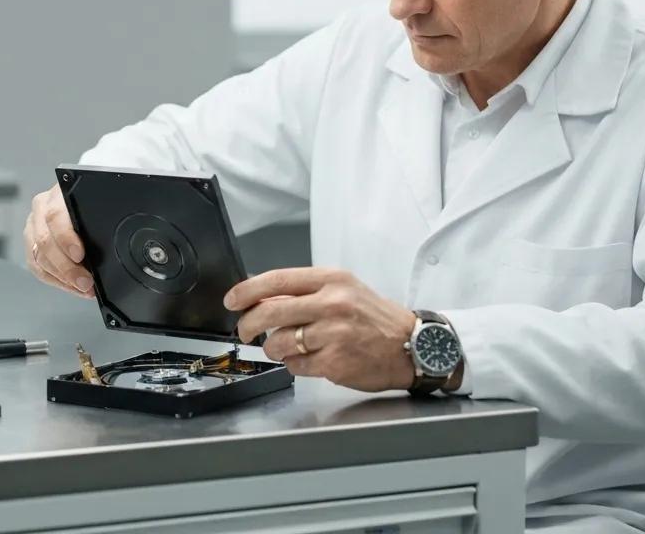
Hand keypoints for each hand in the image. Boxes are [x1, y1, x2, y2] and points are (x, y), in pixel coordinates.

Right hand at [23, 184, 94, 298]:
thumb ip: (99, 219)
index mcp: (58, 194)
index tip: (80, 256)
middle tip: (85, 282)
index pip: (55, 216)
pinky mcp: (31, 243)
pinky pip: (37, 267)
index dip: (65, 239)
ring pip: (38, 257)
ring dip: (61, 278)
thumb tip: (107, 246)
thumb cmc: (93, 202)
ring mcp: (33, 226)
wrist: (82, 198)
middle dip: (66, 267)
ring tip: (82, 288)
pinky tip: (72, 286)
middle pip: (44, 241)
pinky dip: (55, 280)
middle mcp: (41, 208)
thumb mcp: (100, 203)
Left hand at [224, 267, 417, 391]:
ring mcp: (333, 334)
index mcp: (332, 280)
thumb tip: (261, 296)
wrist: (412, 345)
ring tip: (289, 347)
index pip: (276, 280)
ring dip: (274, 348)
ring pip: (278, 342)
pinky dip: (296, 364)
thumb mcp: (344, 290)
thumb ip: (306, 292)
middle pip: (269, 312)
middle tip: (245, 331)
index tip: (232, 300)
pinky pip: (295, 365)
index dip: (246, 291)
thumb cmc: (375, 318)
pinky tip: (312, 359)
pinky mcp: (334, 362)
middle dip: (248, 325)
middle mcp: (332, 304)